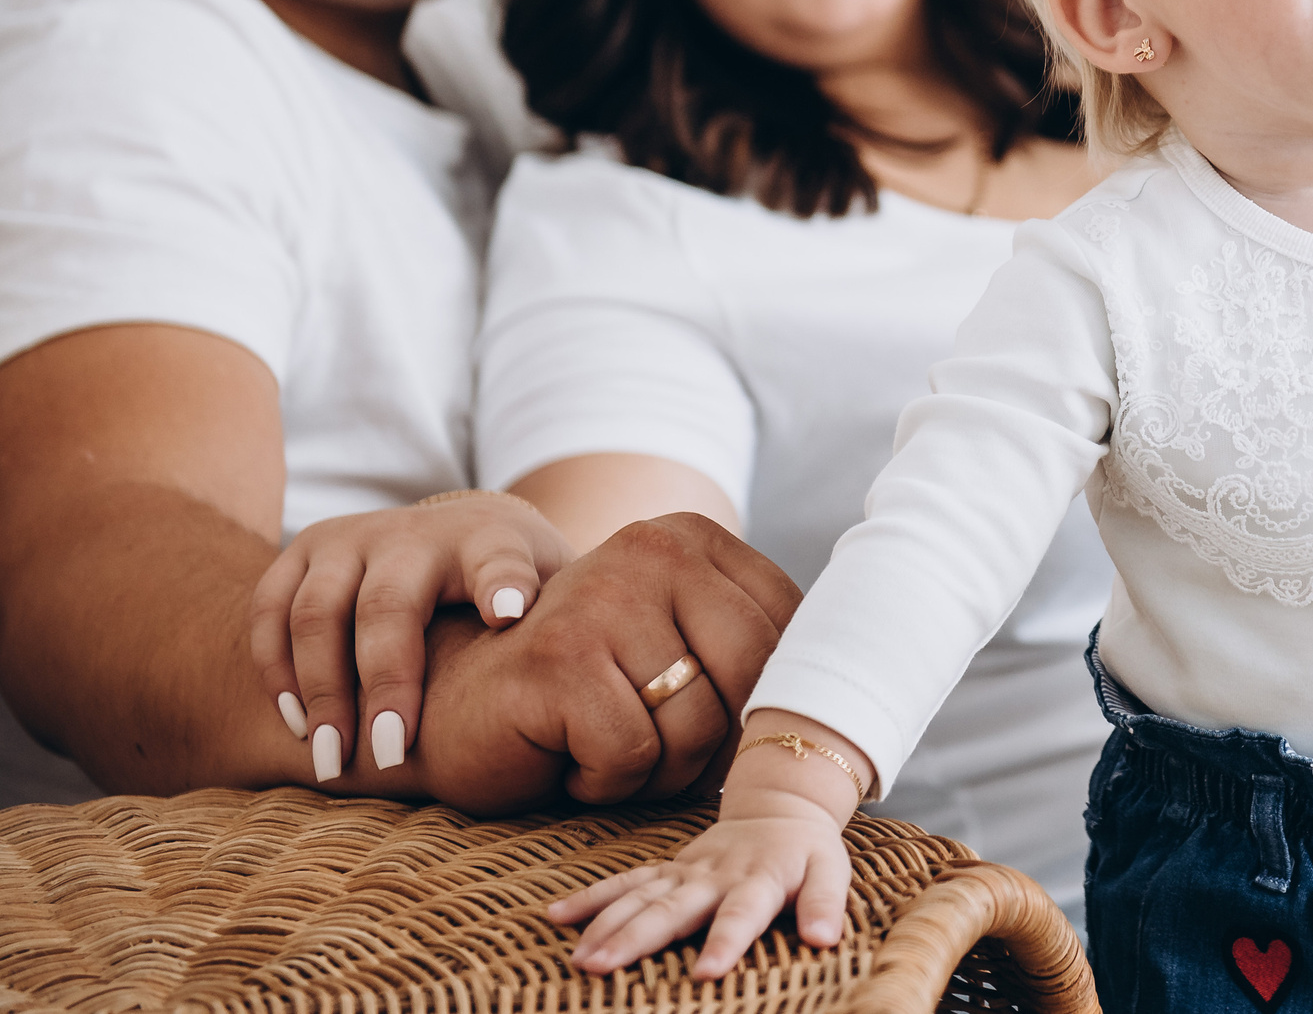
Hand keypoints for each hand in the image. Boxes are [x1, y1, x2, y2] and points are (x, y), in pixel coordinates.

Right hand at [248, 491, 568, 782]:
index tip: (510, 612)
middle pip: (389, 603)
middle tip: (389, 755)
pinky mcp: (302, 553)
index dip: (503, 582)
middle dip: (386, 682)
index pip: (498, 559)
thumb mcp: (554, 596)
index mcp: (488, 540)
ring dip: (321, 690)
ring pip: (317, 611)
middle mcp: (413, 532)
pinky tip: (298, 727)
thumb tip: (606, 685)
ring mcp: (351, 538)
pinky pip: (270, 612)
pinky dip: (277, 670)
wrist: (456, 535)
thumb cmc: (514, 588)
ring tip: (333, 758)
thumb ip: (570, 629)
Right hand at [407, 513, 801, 814]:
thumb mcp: (685, 654)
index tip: (727, 726)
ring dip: (659, 768)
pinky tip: (570, 757)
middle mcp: (650, 548)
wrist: (460, 716)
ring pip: (696, 723)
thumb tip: (845, 703)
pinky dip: (608, 780)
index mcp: (693, 538)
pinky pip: (634, 754)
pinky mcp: (557, 660)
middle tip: (661, 749)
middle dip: (717, 741)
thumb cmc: (589, 698)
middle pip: (753, 675)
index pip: (790, 630)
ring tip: (608, 745)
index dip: (771, 700)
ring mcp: (601, 597)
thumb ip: (756, 652)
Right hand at [552, 805, 849, 977]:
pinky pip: (626, 881)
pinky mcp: (668, 869)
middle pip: (673, 909)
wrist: (781, 807)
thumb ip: (825, 904)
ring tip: (579, 959)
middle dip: (637, 939)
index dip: (725, 941)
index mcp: (758, 880)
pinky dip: (591, 897)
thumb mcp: (831, 872)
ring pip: (640, 897)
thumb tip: (824, 939)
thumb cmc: (807, 851)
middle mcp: (714, 876)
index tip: (705, 973)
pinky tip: (556, 916)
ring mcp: (685, 872)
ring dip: (606, 925)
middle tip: (601, 968)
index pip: (740, 914)